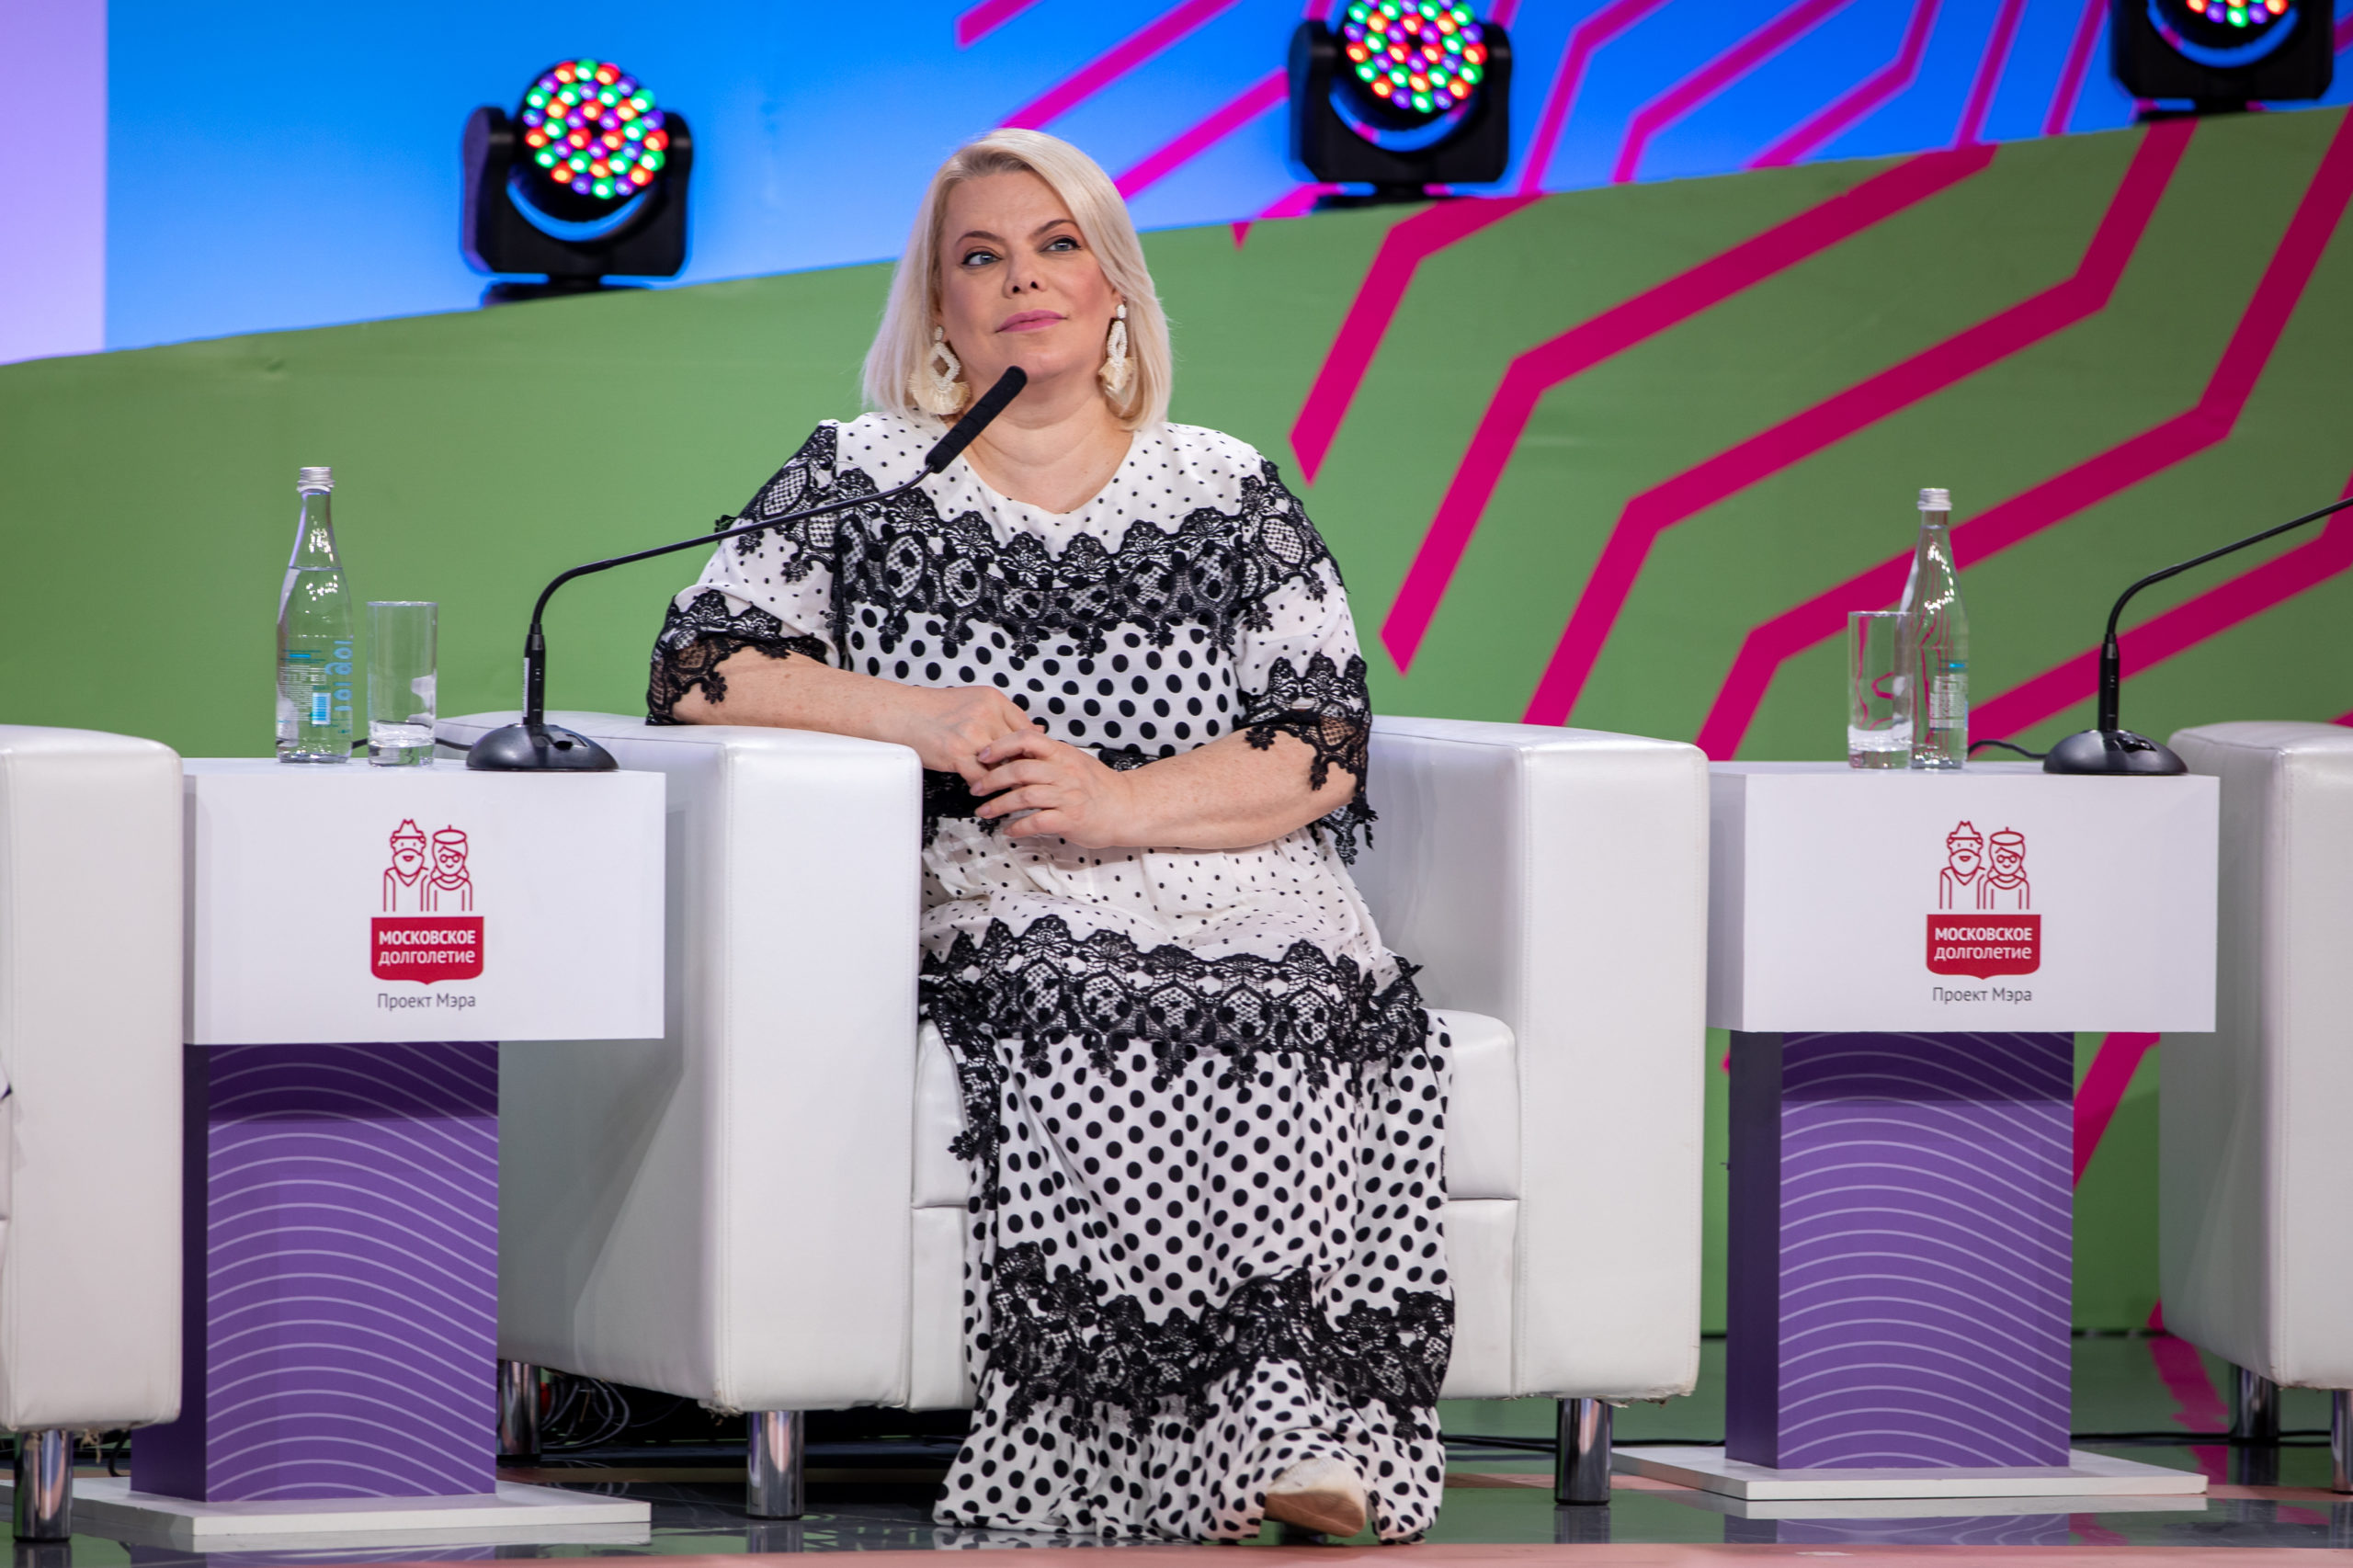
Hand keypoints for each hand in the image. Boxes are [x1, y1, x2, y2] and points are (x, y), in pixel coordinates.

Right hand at [878, 685, 1036, 784]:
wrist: (901, 713)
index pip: (1026, 727)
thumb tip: (1036, 730)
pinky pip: (982, 778)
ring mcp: (972, 734)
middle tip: (1020, 779)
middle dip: (1018, 766)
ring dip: (1002, 779)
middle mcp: (986, 714)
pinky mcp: (958, 753)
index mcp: (993, 699)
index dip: (1029, 749)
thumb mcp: (974, 701)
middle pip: (1017, 748)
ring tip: (1003, 787)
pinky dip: (984, 787)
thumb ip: (1002, 716)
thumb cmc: (934, 709)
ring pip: (1002, 765)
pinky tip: (981, 789)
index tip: (1029, 761)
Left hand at [972, 731, 1140, 846]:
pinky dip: (1018, 827)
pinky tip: (1009, 830)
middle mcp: (1064, 772)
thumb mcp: (1074, 761)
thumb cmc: (1099, 787)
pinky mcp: (1070, 819)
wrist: (1127, 808)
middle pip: (1019, 769)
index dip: (1001, 745)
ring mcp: (1068, 795)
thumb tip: (1016, 749)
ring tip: (984, 811)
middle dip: (991, 779)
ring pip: (1024, 795)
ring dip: (999, 805)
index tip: (983, 755)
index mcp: (1063, 754)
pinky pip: (1037, 821)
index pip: (1027, 738)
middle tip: (977, 788)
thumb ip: (1048, 756)